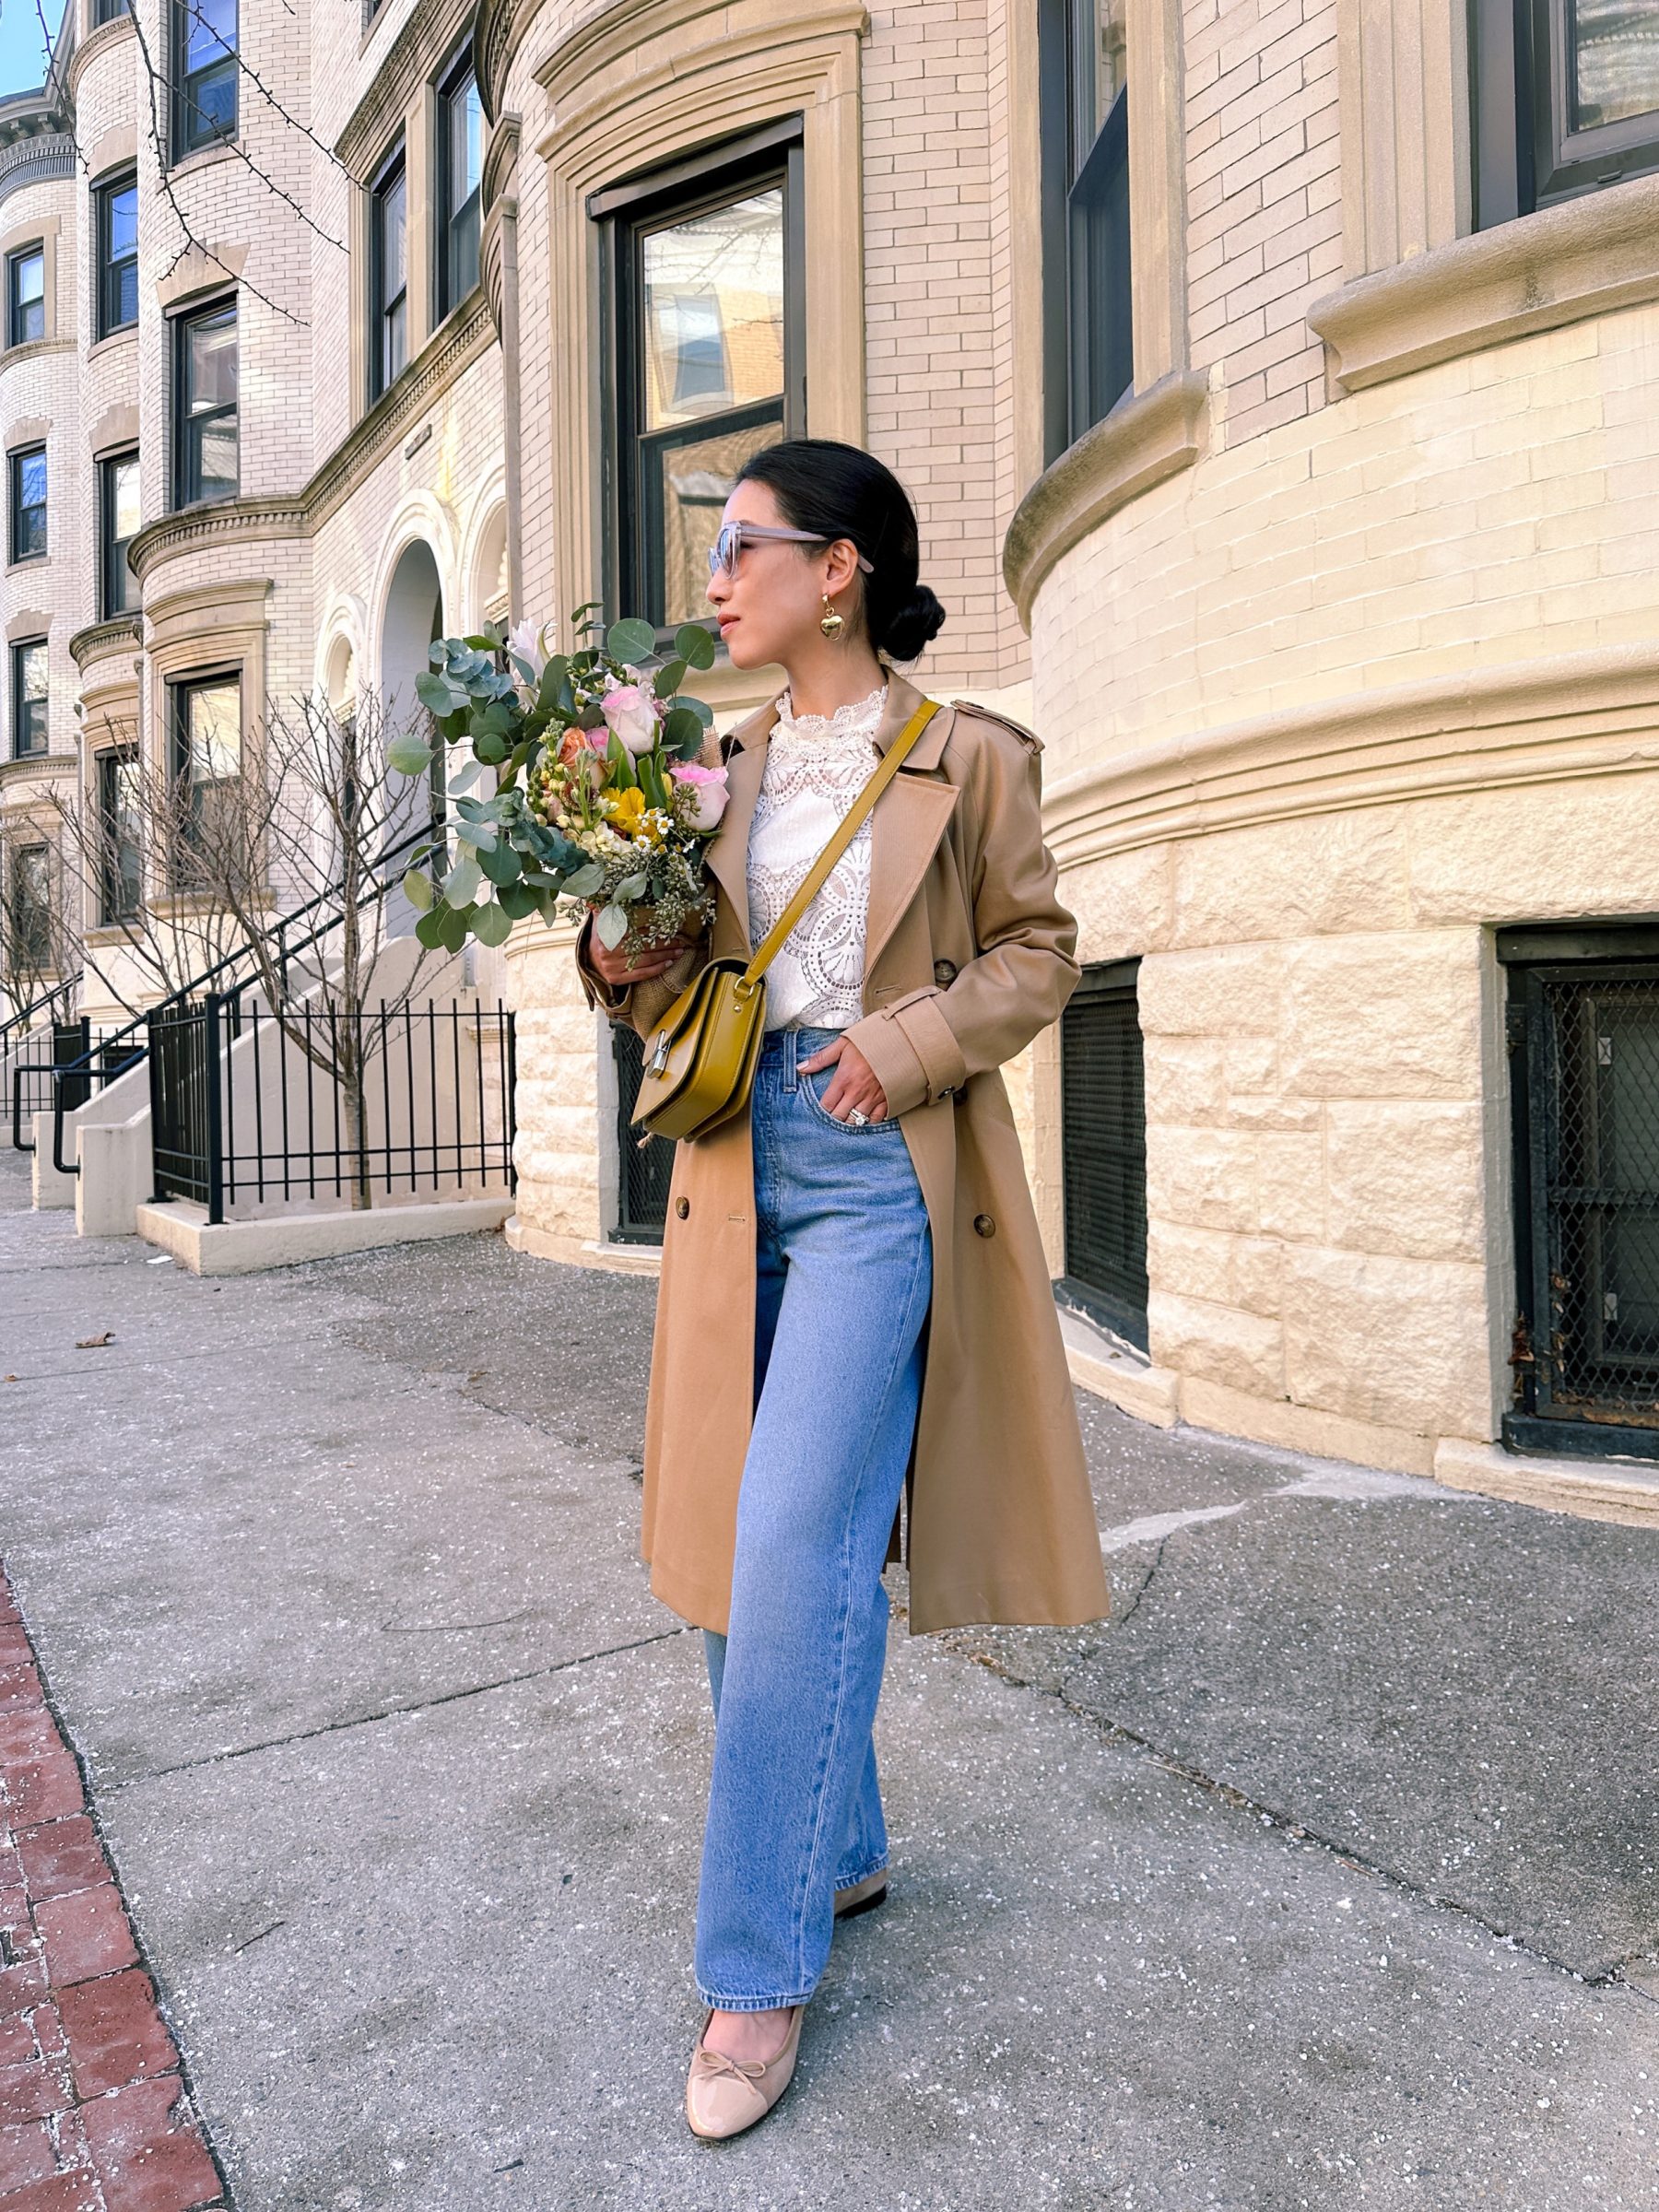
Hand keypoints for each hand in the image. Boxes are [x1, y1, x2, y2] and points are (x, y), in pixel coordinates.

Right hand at [587, 914, 705, 988]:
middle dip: (664, 942)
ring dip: (665, 955)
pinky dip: (657, 969)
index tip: (669, 924)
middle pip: (642, 945)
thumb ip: (604, 906)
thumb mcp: (601, 919)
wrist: (590, 960)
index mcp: (606, 934)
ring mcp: (612, 967)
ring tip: (680, 950)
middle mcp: (608, 951)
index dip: (653, 927)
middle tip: (680, 939)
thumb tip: (604, 892)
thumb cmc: (601, 936)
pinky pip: (641, 974)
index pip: (635, 930)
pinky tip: (669, 963)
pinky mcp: (616, 979)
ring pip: (644, 960)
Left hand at [797, 1035, 890, 1121]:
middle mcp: (857, 1092)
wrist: (899, 1041)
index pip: (827, 1104)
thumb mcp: (843, 1044)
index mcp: (844, 1078)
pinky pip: (875, 1119)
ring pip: (856, 1121)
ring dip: (850, 1120)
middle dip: (834, 1117)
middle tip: (834, 1112)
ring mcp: (873, 1098)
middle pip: (840, 1117)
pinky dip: (869, 1120)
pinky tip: (865, 1115)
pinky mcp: (887, 1100)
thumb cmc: (870, 1041)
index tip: (824, 1105)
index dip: (823, 1108)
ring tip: (847, 1116)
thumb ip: (821, 1058)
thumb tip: (801, 1068)